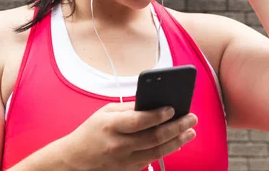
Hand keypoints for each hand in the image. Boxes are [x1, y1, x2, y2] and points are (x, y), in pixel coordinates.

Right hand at [60, 102, 197, 170]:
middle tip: (191, 118)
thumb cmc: (91, 132)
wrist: (76, 160)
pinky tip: (177, 142)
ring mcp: (125, 160)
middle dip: (176, 127)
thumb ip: (128, 108)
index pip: (138, 120)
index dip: (157, 115)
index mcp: (111, 125)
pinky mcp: (129, 170)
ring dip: (177, 140)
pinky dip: (167, 150)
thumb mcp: (105, 113)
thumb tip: (153, 103)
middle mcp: (119, 144)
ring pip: (157, 151)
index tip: (172, 108)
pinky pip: (152, 159)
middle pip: (153, 137)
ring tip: (190, 131)